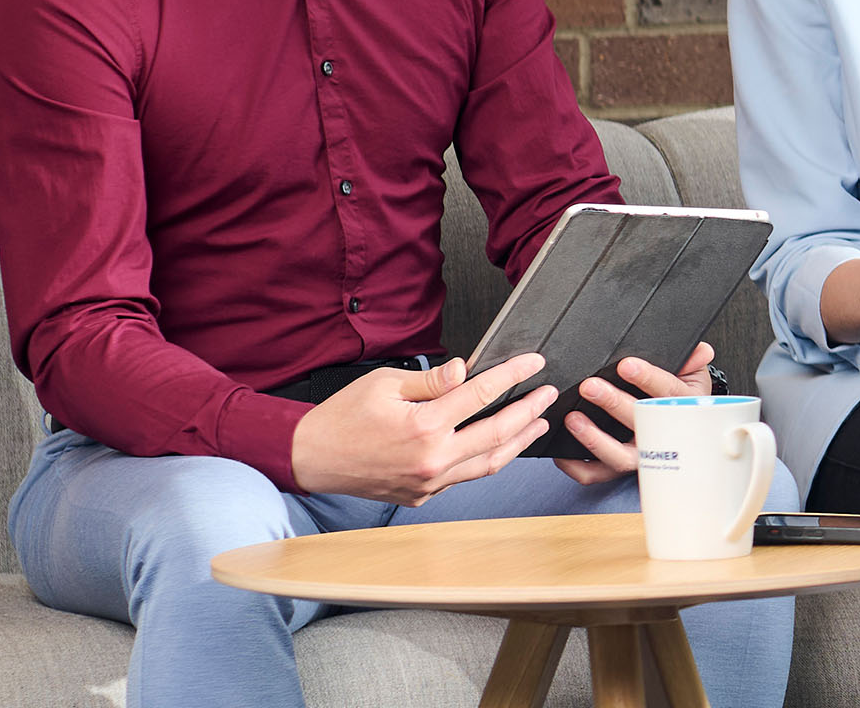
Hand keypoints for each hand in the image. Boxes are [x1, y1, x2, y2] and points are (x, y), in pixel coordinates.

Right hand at [287, 352, 556, 505]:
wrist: (310, 458)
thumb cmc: (342, 417)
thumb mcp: (384, 384)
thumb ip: (431, 381)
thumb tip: (466, 371)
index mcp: (424, 427)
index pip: (482, 395)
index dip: (513, 376)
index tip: (534, 364)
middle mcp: (432, 460)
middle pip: (498, 433)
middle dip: (529, 411)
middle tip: (549, 395)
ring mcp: (428, 483)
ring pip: (488, 463)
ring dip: (518, 442)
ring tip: (537, 423)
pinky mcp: (422, 496)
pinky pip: (464, 477)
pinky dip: (486, 460)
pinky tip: (498, 446)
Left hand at [554, 341, 714, 484]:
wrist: (680, 427)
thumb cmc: (680, 398)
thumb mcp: (692, 376)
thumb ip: (692, 360)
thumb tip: (700, 350)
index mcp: (681, 408)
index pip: (666, 392)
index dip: (647, 378)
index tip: (626, 365)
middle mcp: (660, 436)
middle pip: (639, 423)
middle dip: (613, 403)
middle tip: (590, 386)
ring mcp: (639, 455)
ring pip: (619, 456)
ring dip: (594, 438)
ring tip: (574, 418)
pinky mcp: (617, 467)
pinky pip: (595, 474)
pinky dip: (576, 466)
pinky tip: (562, 450)